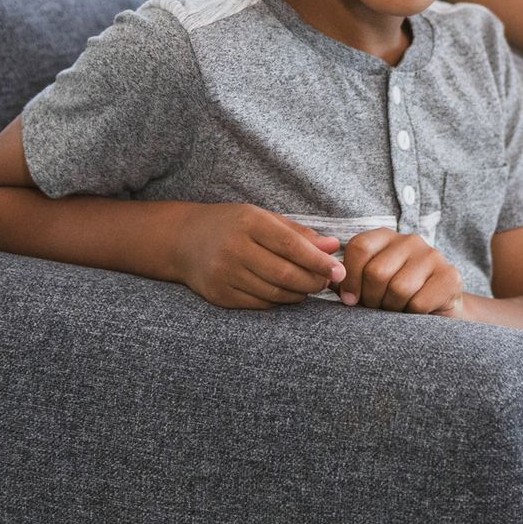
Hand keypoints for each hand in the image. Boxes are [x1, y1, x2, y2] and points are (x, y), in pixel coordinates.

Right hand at [174, 203, 345, 308]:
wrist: (183, 240)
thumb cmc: (232, 225)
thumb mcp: (263, 219)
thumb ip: (299, 233)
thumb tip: (333, 247)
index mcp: (249, 223)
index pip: (291, 245)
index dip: (318, 261)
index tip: (339, 270)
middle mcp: (234, 248)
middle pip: (284, 273)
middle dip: (313, 281)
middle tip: (327, 282)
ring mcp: (224, 274)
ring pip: (274, 292)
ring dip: (298, 293)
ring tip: (308, 286)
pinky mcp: (219, 295)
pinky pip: (259, 304)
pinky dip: (279, 301)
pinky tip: (286, 293)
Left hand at [337, 228, 462, 314]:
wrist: (438, 314)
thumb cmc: (394, 300)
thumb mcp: (367, 287)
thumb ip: (346, 281)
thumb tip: (326, 278)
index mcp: (386, 237)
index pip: (359, 247)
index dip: (350, 278)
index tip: (350, 300)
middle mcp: (410, 240)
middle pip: (377, 272)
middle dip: (372, 299)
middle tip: (379, 308)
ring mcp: (433, 256)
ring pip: (399, 288)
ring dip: (393, 309)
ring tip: (397, 309)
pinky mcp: (450, 276)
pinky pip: (419, 302)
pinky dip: (412, 315)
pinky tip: (417, 313)